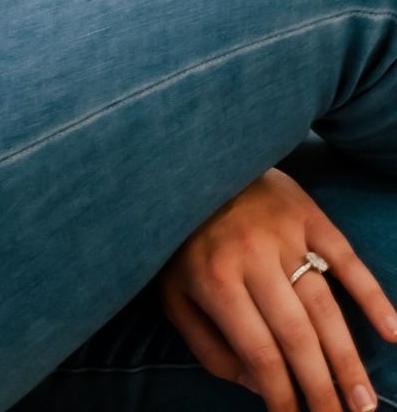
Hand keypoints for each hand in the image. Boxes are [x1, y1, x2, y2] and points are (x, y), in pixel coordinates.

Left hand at [161, 168, 396, 410]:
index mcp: (215, 279)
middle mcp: (252, 256)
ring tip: (366, 402)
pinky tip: (392, 331)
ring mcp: (284, 233)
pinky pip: (346, 256)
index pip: (260, 351)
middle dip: (324, 388)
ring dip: (349, 357)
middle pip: (298, 335)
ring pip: (325, 305)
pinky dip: (372, 294)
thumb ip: (210, 346)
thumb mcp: (174, 295)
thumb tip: (257, 386)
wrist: (191, 163)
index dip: (283, 394)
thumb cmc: (182, 240)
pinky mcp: (307, 213)